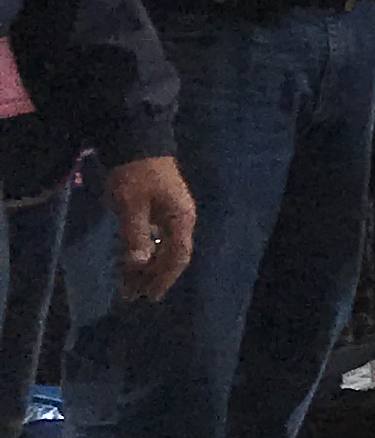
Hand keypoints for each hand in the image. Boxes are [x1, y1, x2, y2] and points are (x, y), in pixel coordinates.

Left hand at [104, 155, 192, 304]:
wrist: (138, 141)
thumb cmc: (135, 175)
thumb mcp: (131, 205)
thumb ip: (135, 235)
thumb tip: (138, 264)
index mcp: (180, 219)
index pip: (177, 257)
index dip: (163, 278)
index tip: (148, 296)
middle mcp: (182, 219)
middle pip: (172, 256)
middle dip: (154, 277)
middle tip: (133, 295)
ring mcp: (174, 213)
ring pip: (165, 247)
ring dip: (148, 266)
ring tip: (130, 282)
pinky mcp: (163, 208)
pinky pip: (158, 237)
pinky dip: (146, 251)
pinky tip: (131, 259)